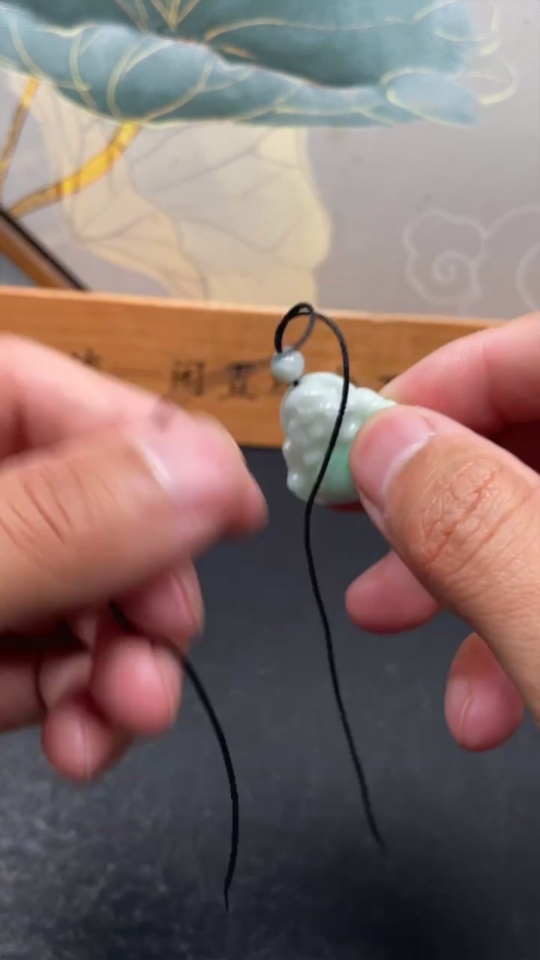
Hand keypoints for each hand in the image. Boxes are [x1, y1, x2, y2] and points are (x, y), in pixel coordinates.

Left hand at [0, 337, 265, 779]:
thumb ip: (62, 520)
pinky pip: (40, 659)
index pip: (66, 396)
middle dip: (143, 594)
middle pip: (91, 510)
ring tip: (128, 717)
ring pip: (77, 597)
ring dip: (119, 666)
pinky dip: (74, 705)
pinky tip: (83, 741)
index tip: (239, 514)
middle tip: (164, 650)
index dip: (161, 448)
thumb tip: (209, 470)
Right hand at [347, 313, 539, 751]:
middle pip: (533, 431)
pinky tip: (484, 704)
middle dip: (431, 489)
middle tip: (350, 523)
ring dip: (458, 569)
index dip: (441, 385)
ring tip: (387, 621)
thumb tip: (381, 446)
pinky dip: (518, 627)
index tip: (352, 446)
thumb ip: (476, 528)